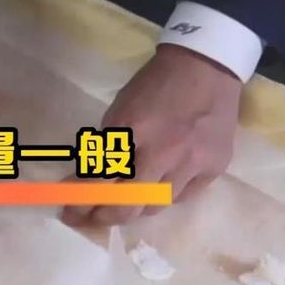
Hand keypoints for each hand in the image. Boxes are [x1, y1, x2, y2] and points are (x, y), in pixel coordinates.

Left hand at [60, 43, 241, 225]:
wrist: (206, 66)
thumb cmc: (154, 86)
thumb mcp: (120, 110)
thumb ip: (108, 146)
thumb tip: (90, 179)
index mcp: (132, 130)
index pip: (99, 178)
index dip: (80, 199)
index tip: (69, 210)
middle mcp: (164, 152)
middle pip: (128, 204)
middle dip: (104, 216)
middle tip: (92, 218)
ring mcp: (193, 162)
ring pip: (156, 206)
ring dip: (135, 208)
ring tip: (123, 205)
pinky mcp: (215, 167)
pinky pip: (184, 197)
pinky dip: (165, 196)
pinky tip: (157, 189)